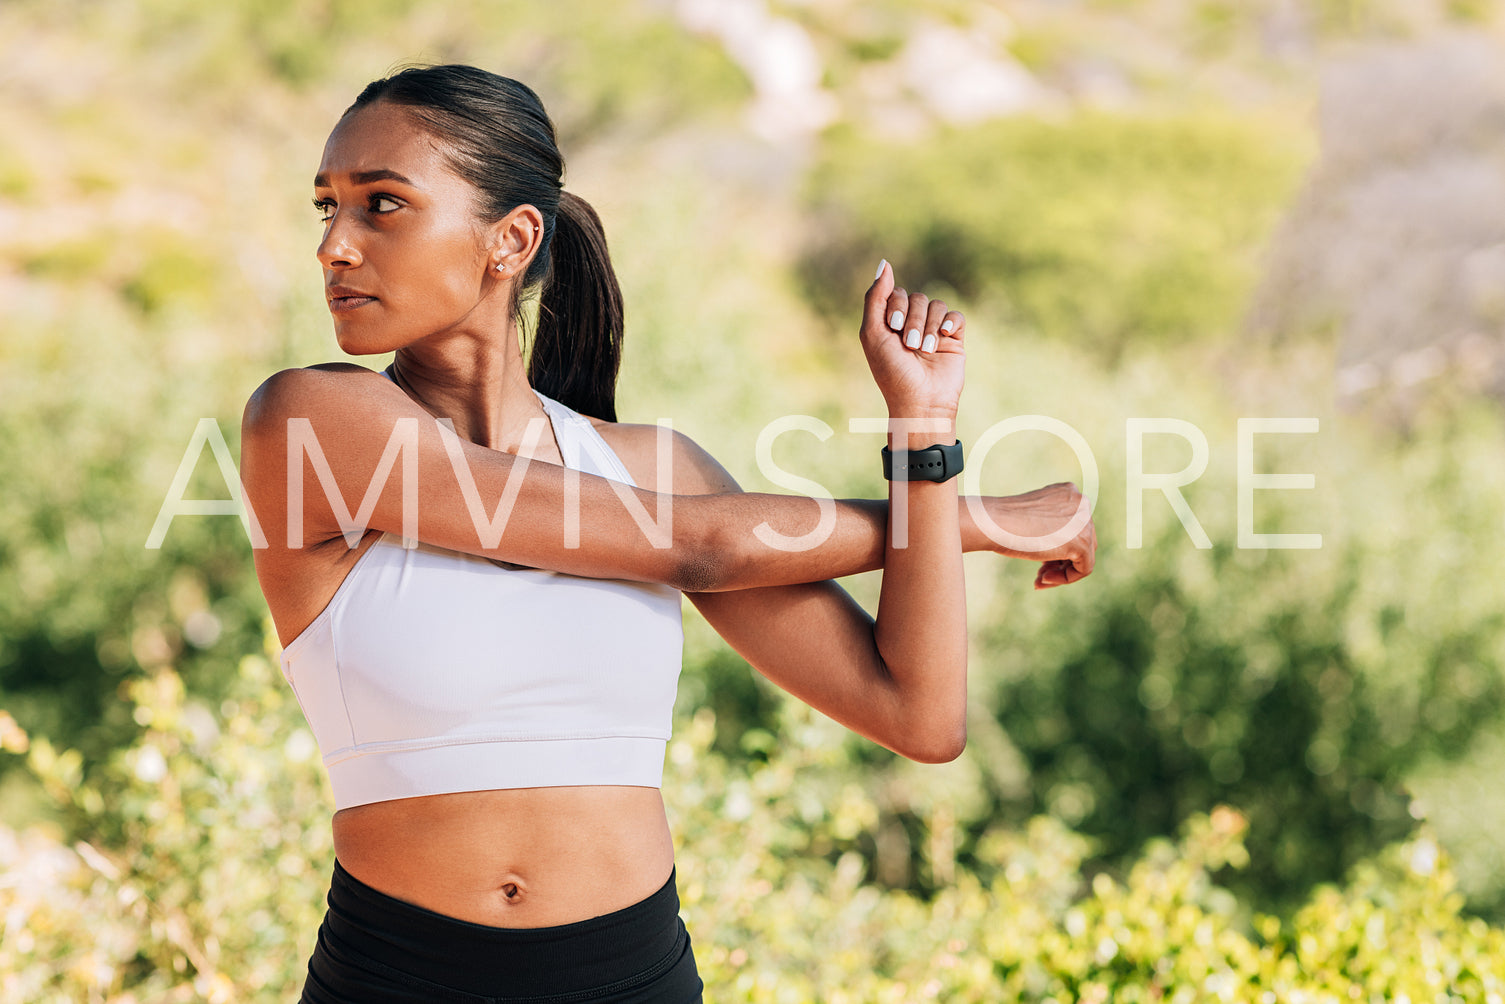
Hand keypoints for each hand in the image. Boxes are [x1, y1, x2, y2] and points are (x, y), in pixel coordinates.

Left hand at [859, 261, 965, 419]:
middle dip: (913, 321)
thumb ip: (875, 297)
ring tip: (925, 350)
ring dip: (929, 327)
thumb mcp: (873, 333)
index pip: (896, 292)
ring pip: (937, 305)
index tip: (893, 328)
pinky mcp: (954, 338)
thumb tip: (885, 262)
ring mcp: (934, 330)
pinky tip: (944, 339)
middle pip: (917, 297)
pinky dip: (950, 324)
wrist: (921, 402)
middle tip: (909, 346)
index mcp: (889, 322)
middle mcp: (911, 323)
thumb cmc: (892, 372)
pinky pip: (956, 316)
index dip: (896, 306)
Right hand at [972, 483, 1096, 588]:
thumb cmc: (1001, 521)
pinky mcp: (1082, 542)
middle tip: (1039, 573)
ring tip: (1039, 579)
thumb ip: (1051, 525)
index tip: (1039, 560)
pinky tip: (1042, 580)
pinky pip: (1084, 568)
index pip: (1074, 526)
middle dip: (1061, 560)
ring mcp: (1084, 522)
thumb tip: (1062, 544)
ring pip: (1084, 556)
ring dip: (1061, 571)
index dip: (1058, 546)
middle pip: (1082, 540)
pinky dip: (1065, 578)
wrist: (993, 522)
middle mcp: (1081, 503)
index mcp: (1068, 492)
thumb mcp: (1031, 517)